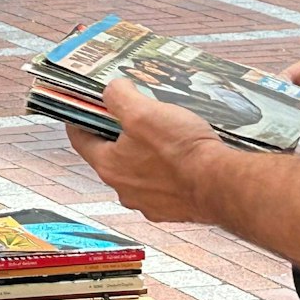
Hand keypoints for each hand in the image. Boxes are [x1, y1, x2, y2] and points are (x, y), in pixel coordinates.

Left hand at [67, 79, 226, 222]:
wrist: (219, 184)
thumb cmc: (182, 150)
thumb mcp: (143, 110)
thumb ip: (119, 96)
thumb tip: (112, 90)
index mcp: (108, 165)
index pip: (80, 139)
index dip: (80, 119)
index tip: (83, 108)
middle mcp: (124, 189)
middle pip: (111, 155)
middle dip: (119, 135)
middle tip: (135, 116)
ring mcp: (148, 203)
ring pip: (138, 171)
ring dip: (146, 155)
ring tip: (165, 135)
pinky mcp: (172, 209)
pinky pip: (163, 186)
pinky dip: (168, 172)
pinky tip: (183, 157)